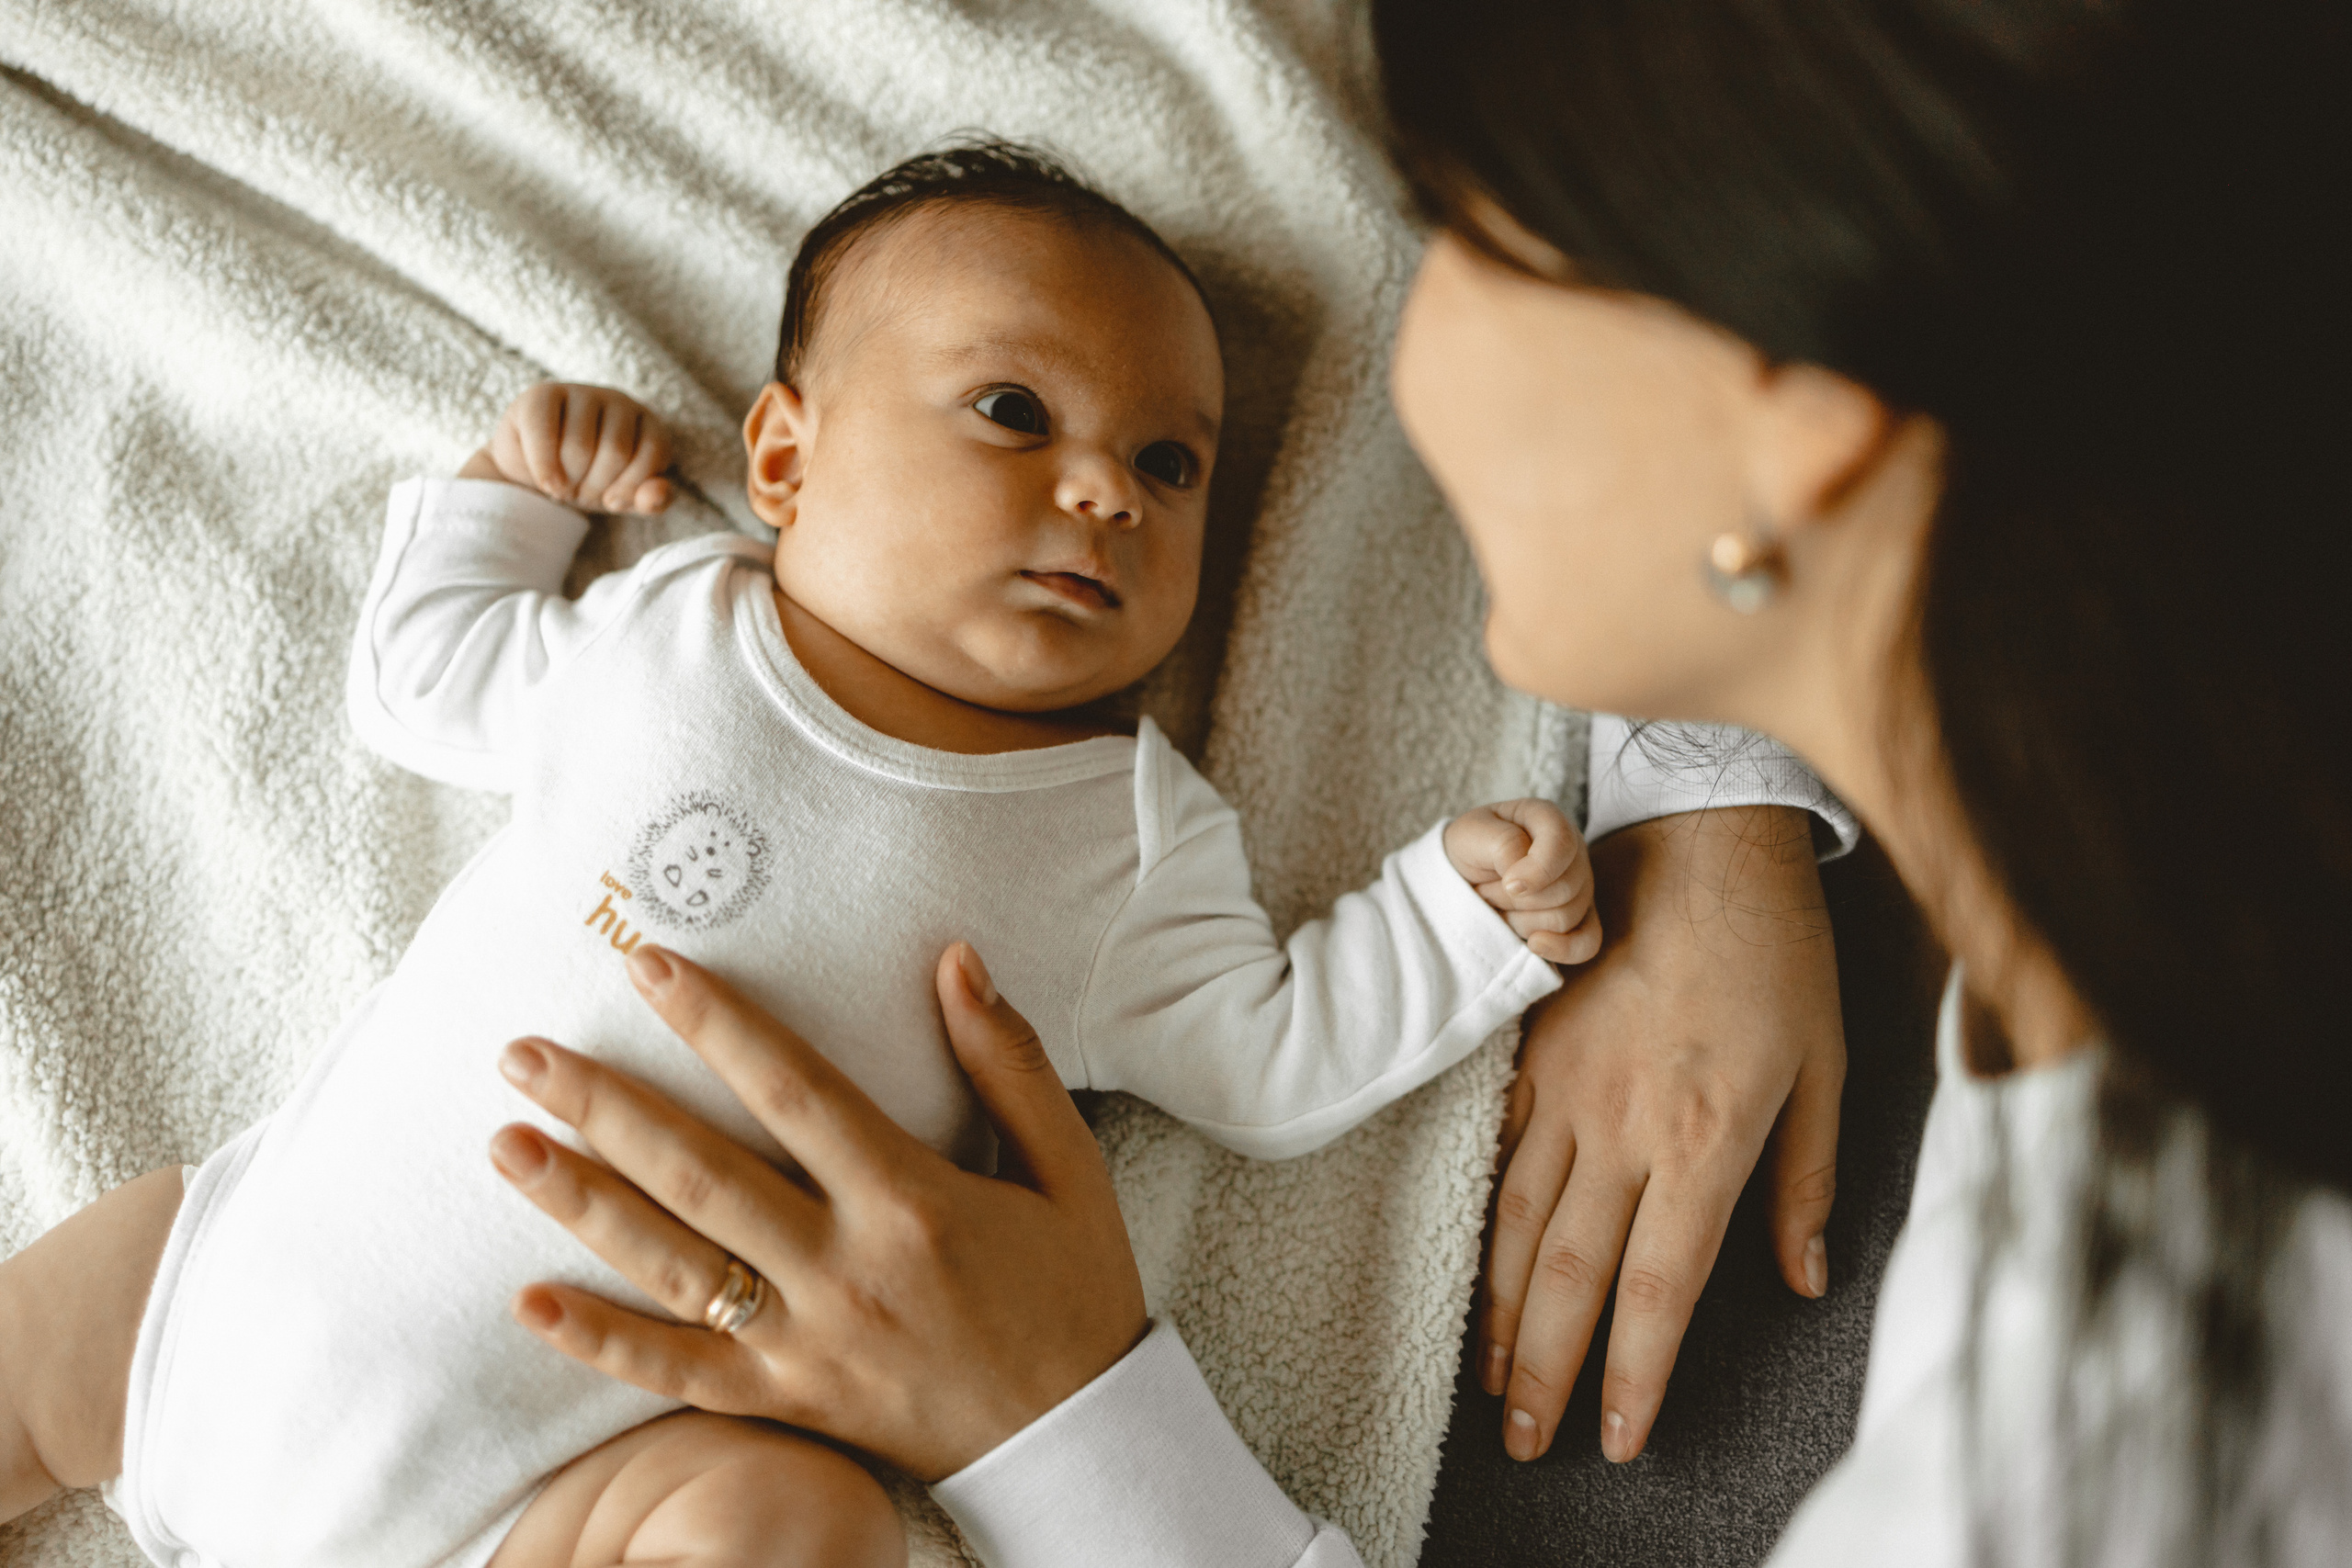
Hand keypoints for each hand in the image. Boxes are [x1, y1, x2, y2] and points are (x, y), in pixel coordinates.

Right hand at [459, 381, 675, 513]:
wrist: (537, 476)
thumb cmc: (590, 483)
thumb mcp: (624, 497)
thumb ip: (650, 500)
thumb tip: (658, 494)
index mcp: (646, 422)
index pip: (654, 451)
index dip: (631, 487)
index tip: (612, 501)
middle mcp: (618, 400)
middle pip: (616, 451)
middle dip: (596, 486)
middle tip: (581, 493)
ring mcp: (580, 392)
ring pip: (580, 447)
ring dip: (569, 481)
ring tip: (563, 486)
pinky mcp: (541, 395)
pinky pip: (544, 435)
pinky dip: (545, 468)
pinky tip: (548, 483)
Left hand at [486, 942, 1148, 1481]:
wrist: (1079, 1441)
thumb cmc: (1073, 1293)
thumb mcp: (1068, 1168)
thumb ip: (1007, 1062)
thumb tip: (956, 959)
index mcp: (912, 1200)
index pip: (792, 1088)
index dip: (716, 1022)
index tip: (648, 966)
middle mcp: (845, 1270)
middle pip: (701, 1173)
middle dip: (605, 1107)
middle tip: (524, 1053)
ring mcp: (806, 1345)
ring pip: (671, 1266)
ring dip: (581, 1204)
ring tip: (506, 1145)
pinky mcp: (787, 1406)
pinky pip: (678, 1374)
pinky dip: (600, 1341)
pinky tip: (528, 1300)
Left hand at [1444, 798, 1602, 963]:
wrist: (1461, 875)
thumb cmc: (1469, 849)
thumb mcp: (1472, 835)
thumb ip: (1503, 845)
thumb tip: (1524, 881)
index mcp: (1547, 820)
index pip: (1562, 845)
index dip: (1538, 870)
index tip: (1508, 883)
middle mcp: (1573, 852)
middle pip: (1564, 889)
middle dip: (1514, 898)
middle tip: (1485, 889)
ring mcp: (1581, 887)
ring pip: (1565, 918)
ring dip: (1519, 920)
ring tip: (1497, 906)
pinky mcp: (1579, 919)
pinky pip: (1587, 942)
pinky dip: (1562, 949)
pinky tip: (1534, 945)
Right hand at [1478, 804, 1842, 1463]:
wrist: (1703, 839)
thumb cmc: (1779, 953)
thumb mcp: (1828, 1067)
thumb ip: (1809, 1183)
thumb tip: (1803, 1280)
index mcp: (1709, 1136)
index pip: (1658, 1288)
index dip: (1633, 1374)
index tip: (1616, 1436)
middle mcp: (1625, 1124)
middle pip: (1570, 1275)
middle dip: (1545, 1370)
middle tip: (1527, 1439)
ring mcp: (1565, 1086)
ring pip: (1515, 1224)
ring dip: (1499, 1313)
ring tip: (1491, 1379)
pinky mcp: (1529, 1051)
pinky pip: (1494, 1153)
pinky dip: (1481, 1224)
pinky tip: (1477, 1269)